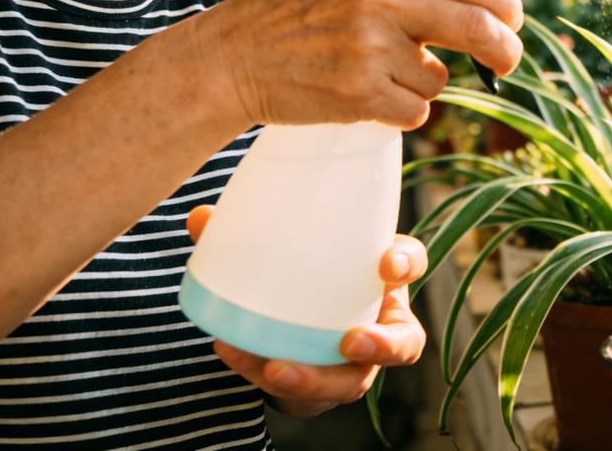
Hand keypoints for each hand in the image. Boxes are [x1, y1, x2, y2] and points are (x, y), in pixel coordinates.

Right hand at [179, 0, 524, 130]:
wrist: (229, 57)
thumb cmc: (290, 14)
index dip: (504, 2)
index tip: (513, 18)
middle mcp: (381, 0)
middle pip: (476, 27)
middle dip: (504, 48)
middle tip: (509, 59)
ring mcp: (371, 49)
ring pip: (438, 77)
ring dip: (421, 81)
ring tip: (373, 70)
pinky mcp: (361, 94)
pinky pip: (415, 109)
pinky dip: (401, 108)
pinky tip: (363, 93)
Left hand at [185, 205, 427, 416]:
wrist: (298, 326)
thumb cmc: (304, 272)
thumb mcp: (292, 246)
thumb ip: (249, 231)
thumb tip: (200, 218)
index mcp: (380, 275)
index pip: (411, 261)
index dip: (405, 264)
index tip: (385, 265)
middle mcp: (379, 321)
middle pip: (403, 342)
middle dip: (381, 345)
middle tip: (348, 342)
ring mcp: (355, 363)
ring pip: (351, 381)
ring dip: (316, 378)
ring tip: (275, 368)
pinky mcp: (321, 388)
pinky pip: (303, 393)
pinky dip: (264, 374)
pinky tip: (235, 354)